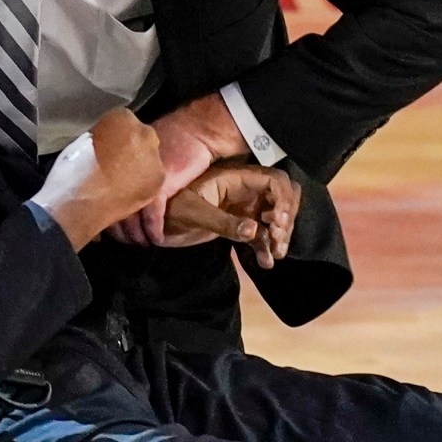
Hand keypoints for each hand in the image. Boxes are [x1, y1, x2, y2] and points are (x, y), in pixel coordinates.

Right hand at [33, 110, 165, 246]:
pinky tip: (127, 190)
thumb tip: (109, 141)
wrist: (81, 200)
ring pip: (150, 158)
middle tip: (116, 163)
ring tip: (121, 179)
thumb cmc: (73, 169)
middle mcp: (143, 132)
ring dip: (140, 165)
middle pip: (142, 137)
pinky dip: (143, 182)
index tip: (108, 146)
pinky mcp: (159, 178)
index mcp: (122, 117)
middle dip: (133, 148)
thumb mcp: (85, 139)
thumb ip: (104, 135)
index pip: (125, 121)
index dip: (117, 136)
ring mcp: (154, 156)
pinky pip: (152, 177)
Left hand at [107, 91, 247, 245]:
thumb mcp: (144, 153)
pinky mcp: (161, 183)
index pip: (103, 190)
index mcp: (118, 157)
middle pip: (113, 205)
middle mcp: (126, 166)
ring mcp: (142, 175)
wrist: (196, 131)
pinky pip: (152, 214)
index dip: (104, 211)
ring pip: (131, 214)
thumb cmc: (173, 140)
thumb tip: (119, 188)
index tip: (107, 228)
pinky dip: (154, 229)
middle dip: (117, 229)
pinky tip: (156, 238)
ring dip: (135, 234)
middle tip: (123, 242)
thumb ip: (130, 168)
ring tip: (140, 244)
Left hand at [161, 165, 298, 268]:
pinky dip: (266, 248)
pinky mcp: (240, 225)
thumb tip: (254, 230)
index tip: (276, 221)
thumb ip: (224, 221)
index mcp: (237, 178)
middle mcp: (246, 190)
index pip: (273, 181)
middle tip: (277, 238)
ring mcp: (245, 208)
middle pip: (282, 197)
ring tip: (275, 253)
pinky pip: (262, 235)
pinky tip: (266, 262)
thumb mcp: (195, 213)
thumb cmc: (171, 210)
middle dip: (286, 218)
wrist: (156, 225)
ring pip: (275, 219)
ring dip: (280, 236)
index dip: (283, 199)